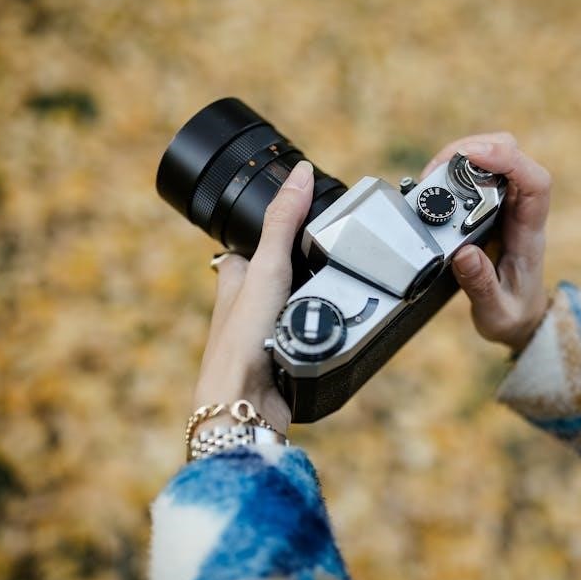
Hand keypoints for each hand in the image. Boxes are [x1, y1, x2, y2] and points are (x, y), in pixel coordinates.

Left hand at [192, 161, 314, 434]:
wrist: (245, 405)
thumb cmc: (243, 339)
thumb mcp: (268, 269)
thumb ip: (283, 223)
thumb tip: (300, 174)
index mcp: (235, 276)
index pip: (256, 241)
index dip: (280, 228)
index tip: (306, 216)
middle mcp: (245, 304)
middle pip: (281, 273)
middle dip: (307, 267)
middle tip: (338, 256)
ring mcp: (264, 332)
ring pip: (297, 305)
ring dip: (318, 301)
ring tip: (346, 291)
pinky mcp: (282, 358)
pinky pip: (308, 334)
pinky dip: (323, 330)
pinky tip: (339, 330)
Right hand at [421, 133, 551, 352]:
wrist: (522, 319)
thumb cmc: (513, 314)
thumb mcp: (497, 313)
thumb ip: (481, 286)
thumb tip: (463, 253)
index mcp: (529, 234)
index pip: (534, 183)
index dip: (508, 160)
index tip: (473, 156)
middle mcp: (520, 211)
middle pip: (513, 154)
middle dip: (476, 149)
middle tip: (438, 168)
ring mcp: (505, 205)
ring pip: (494, 158)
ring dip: (460, 157)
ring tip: (429, 177)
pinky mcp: (488, 206)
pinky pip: (476, 174)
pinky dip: (452, 170)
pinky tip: (432, 184)